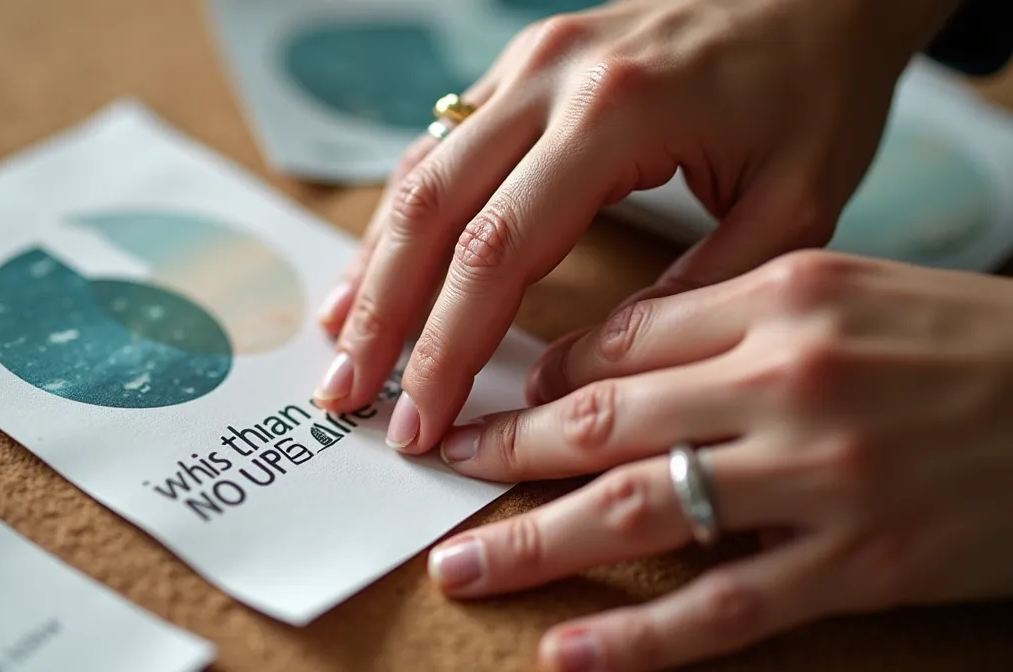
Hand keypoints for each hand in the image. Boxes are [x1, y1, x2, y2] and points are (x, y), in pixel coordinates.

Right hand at [312, 0, 961, 453]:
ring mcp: (525, 64)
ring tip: (341, 347)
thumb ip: (692, 295)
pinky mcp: (519, 68)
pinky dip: (399, 219)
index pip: (497, 251)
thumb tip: (581, 376)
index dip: (447, 346)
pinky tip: (373, 272)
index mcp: (616, 113)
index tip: (423, 419)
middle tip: (348, 397)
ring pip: (418, 175)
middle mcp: (551, 77)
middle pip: (430, 210)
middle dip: (384, 317)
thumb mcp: (793, 204)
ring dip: (372, 267)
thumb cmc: (813, 91)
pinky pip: (437, 148)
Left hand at [425, 250, 1012, 670]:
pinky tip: (568, 650)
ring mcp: (823, 478)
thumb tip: (601, 364)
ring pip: (642, 512)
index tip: (493, 403)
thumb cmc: (960, 341)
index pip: (621, 340)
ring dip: (536, 543)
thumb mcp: (843, 289)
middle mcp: (789, 380)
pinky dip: (637, 636)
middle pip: (607, 420)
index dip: (540, 379)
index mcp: (782, 295)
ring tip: (463, 566)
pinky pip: (724, 608)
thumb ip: (725, 317)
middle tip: (440, 470)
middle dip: (507, 450)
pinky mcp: (862, 564)